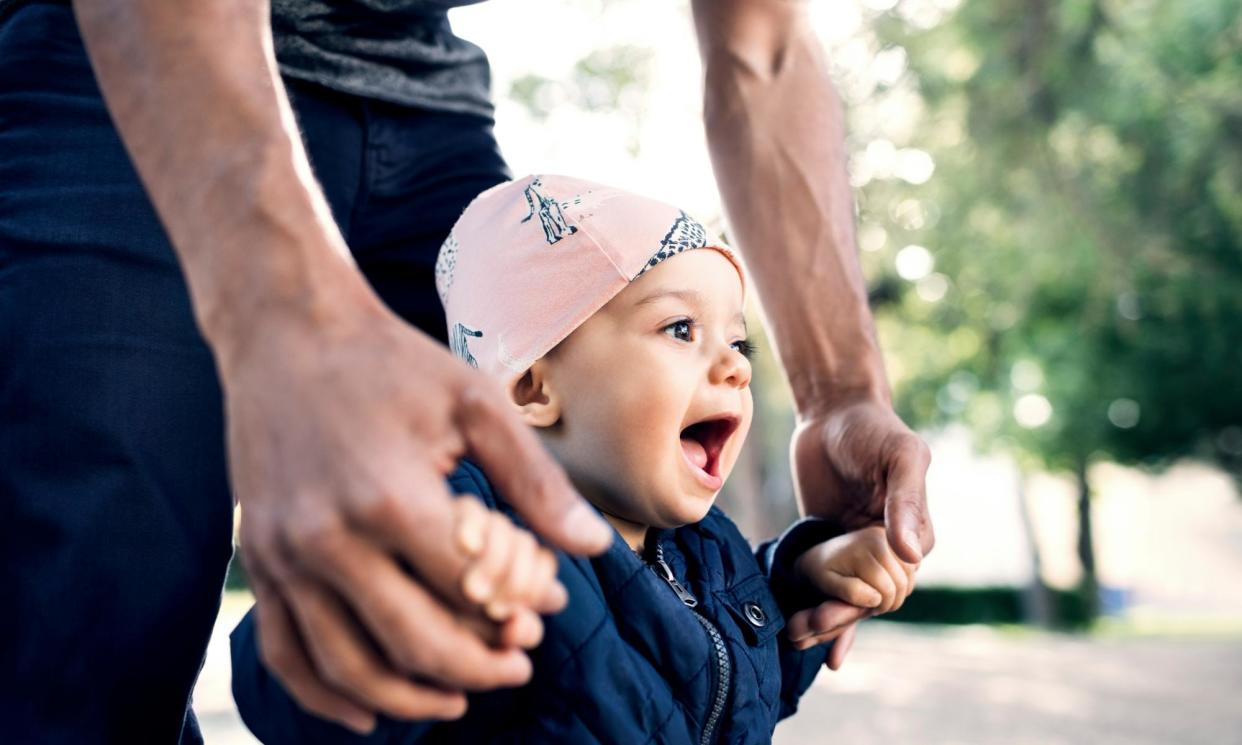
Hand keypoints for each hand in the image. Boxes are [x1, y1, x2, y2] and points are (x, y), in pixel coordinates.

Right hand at [228, 299, 611, 733]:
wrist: (287, 331)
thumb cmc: (391, 363)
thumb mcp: (476, 405)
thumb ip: (536, 482)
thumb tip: (594, 548)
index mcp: (389, 497)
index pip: (472, 587)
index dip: (521, 606)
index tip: (550, 605)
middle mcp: (326, 538)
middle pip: (414, 642)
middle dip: (479, 666)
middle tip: (519, 664)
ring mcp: (280, 555)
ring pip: (348, 666)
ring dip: (411, 696)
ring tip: (460, 696)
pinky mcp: (255, 559)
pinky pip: (284, 653)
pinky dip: (324, 697)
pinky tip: (368, 712)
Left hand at [786, 397, 932, 664]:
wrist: (834, 410)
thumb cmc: (874, 429)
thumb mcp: (900, 457)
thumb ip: (907, 501)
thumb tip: (911, 555)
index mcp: (914, 533)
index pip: (896, 581)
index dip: (873, 598)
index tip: (849, 608)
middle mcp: (887, 547)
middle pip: (869, 596)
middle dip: (843, 615)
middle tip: (811, 626)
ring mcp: (856, 547)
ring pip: (846, 595)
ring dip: (826, 619)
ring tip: (798, 637)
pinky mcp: (828, 543)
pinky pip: (824, 580)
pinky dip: (817, 606)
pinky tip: (804, 635)